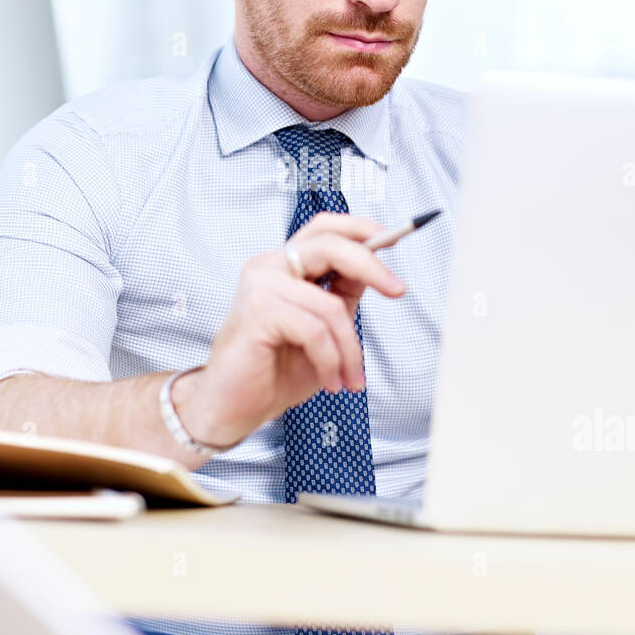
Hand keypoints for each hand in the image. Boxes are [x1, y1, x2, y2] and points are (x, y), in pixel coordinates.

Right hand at [174, 212, 405, 447]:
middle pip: (330, 245)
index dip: (360, 228)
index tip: (394, 238)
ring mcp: (260, 287)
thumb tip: (376, 271)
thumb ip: (342, 297)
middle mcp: (269, 267)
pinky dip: (330, 360)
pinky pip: (314, 331)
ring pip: (330, 304)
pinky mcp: (256, 313)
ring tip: (350, 377)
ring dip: (349, 348)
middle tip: (398, 290)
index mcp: (284, 266)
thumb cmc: (275, 370)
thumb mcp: (324, 329)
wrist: (235, 406)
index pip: (324, 228)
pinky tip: (330, 381)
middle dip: (371, 266)